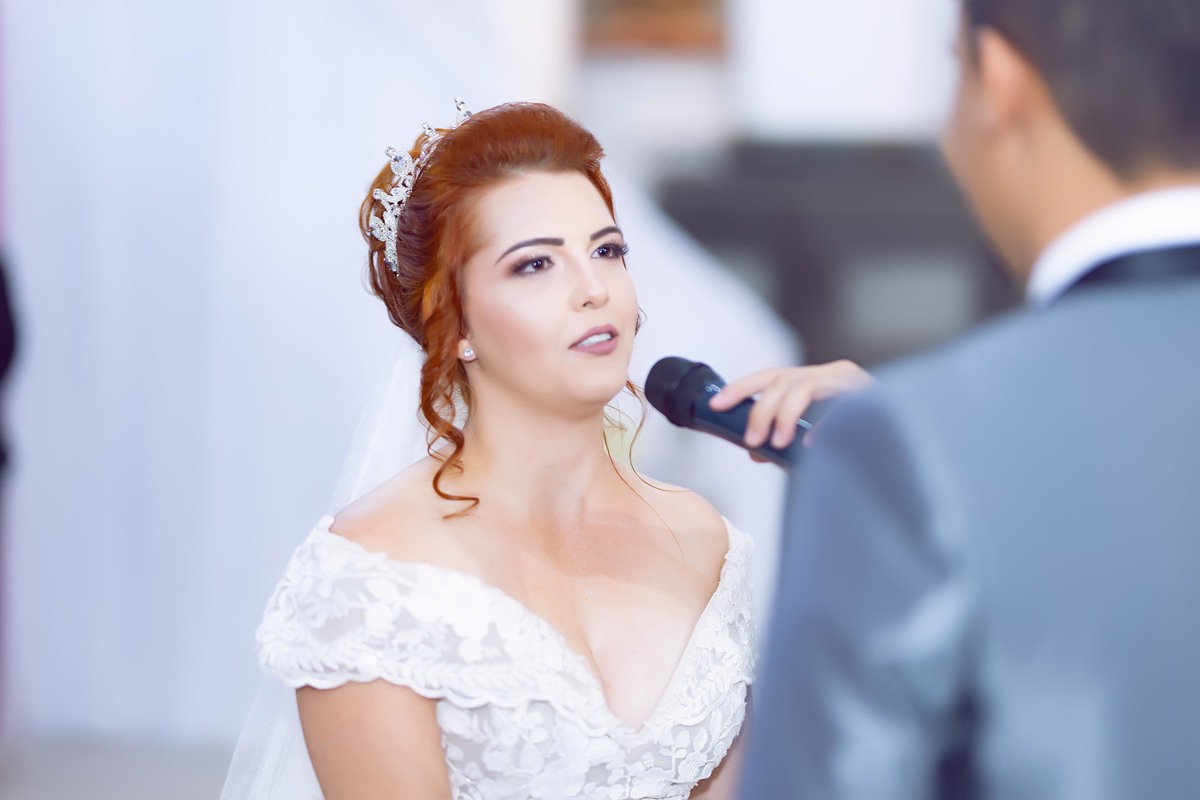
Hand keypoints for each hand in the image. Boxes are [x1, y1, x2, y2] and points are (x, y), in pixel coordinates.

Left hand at [708, 360, 873, 452]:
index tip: (716, 405)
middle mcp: (830, 374)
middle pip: (781, 380)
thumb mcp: (814, 440)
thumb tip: (755, 451)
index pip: (769, 378)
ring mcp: (850, 380)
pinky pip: (839, 405)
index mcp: (814, 381)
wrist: (914, 442)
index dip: (741, 389)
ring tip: (779, 442)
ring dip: (784, 415)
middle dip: (760, 410)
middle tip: (751, 441)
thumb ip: (785, 442)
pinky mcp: (870, 394)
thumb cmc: (861, 443)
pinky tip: (814, 443)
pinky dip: (824, 424)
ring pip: (802, 386)